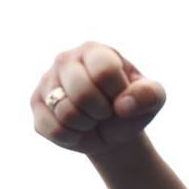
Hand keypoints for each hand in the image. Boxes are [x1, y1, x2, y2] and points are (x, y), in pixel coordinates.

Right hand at [30, 42, 165, 154]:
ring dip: (87, 125)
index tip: (122, 98)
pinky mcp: (36, 105)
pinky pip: (53, 128)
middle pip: (82, 93)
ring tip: (92, 119)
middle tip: (106, 112)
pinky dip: (72, 136)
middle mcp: (66, 60)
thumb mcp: (153, 98)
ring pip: (66, 112)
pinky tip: (78, 129)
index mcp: (96, 51)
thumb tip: (123, 105)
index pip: (104, 71)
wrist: (112, 130)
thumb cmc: (132, 106)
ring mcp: (47, 81)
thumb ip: (150, 94)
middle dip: (102, 112)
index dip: (118, 94)